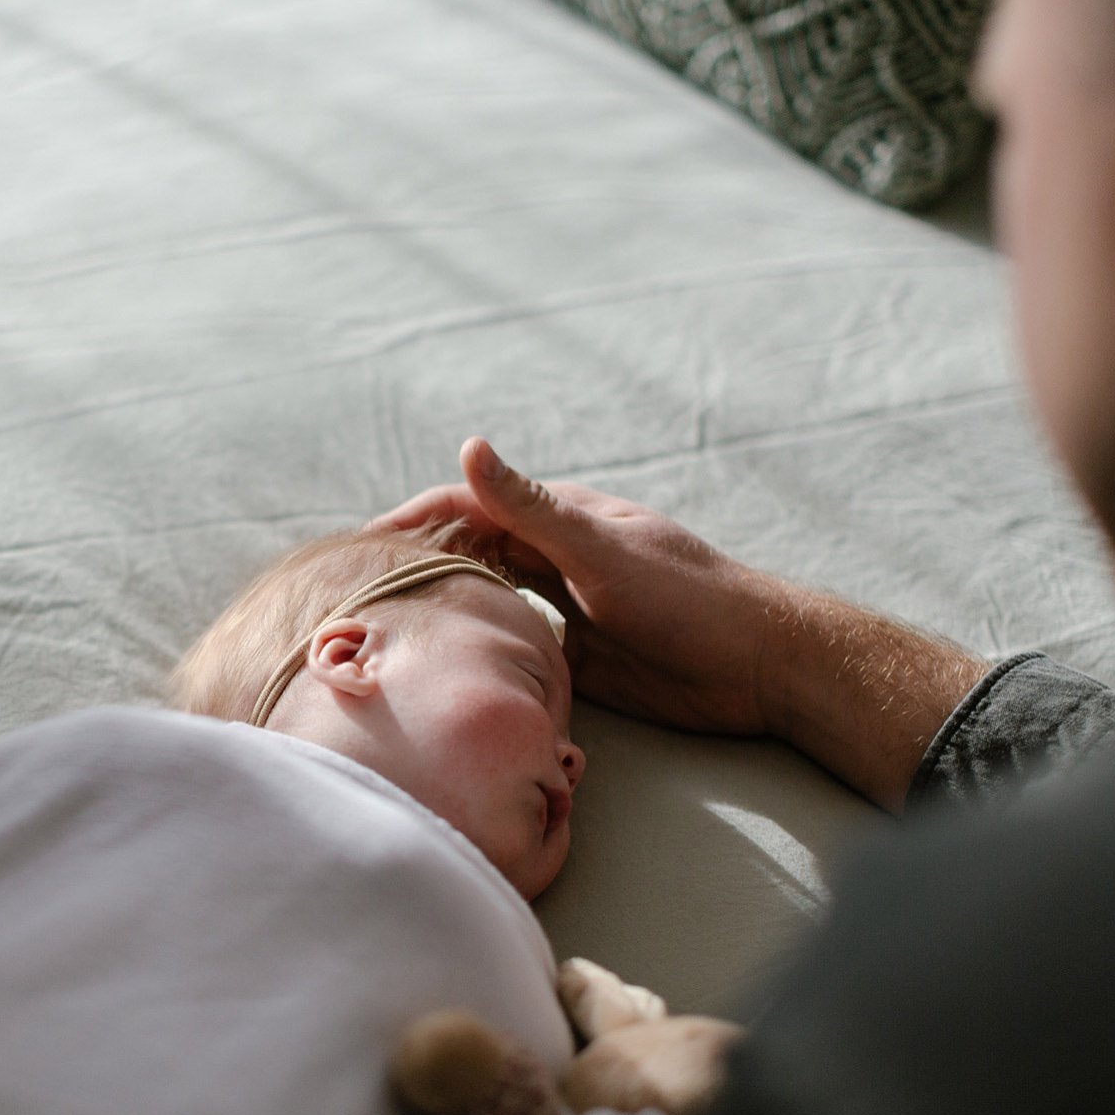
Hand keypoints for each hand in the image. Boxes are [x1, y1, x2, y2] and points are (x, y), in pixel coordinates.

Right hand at [374, 438, 988, 809]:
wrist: (760, 667)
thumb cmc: (689, 600)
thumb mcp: (600, 551)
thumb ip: (532, 508)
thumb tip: (470, 446)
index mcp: (561, 520)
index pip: (468, 506)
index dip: (412, 522)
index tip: (361, 549)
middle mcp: (557, 558)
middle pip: (469, 551)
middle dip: (414, 564)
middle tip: (354, 596)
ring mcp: (566, 606)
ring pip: (487, 597)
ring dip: (441, 605)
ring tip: (382, 631)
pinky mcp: (578, 655)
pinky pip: (513, 646)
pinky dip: (478, 648)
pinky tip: (446, 668)